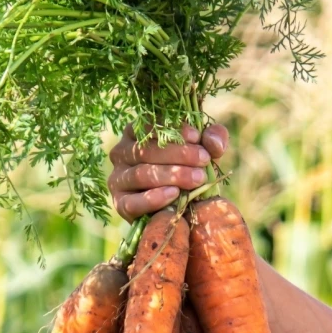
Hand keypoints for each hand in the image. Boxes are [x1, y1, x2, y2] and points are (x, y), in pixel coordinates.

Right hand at [107, 123, 228, 221]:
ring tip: (198, 178)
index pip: (149, 125)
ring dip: (171, 175)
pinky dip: (153, 198)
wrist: (181, 207)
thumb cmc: (189, 169)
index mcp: (136, 133)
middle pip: (146, 150)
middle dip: (178, 154)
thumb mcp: (203, 149)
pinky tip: (174, 194)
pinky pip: (133, 201)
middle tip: (204, 160)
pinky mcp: (120, 203)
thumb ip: (213, 139)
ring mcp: (118, 178)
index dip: (173, 129)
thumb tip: (213, 143)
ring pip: (141, 174)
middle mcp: (121, 152)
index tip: (196, 136)